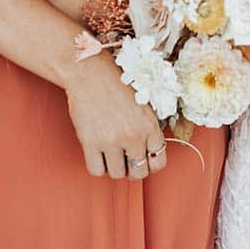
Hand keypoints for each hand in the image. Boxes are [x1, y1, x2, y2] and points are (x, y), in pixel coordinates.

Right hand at [62, 49, 166, 180]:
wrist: (91, 74)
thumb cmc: (117, 84)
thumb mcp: (143, 104)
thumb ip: (149, 128)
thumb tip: (152, 149)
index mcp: (149, 125)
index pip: (159, 161)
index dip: (152, 163)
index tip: (145, 159)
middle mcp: (133, 135)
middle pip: (139, 172)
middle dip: (134, 169)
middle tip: (128, 160)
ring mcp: (111, 141)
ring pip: (117, 174)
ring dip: (115, 167)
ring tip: (113, 154)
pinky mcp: (90, 143)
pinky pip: (97, 170)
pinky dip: (98, 166)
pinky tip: (99, 154)